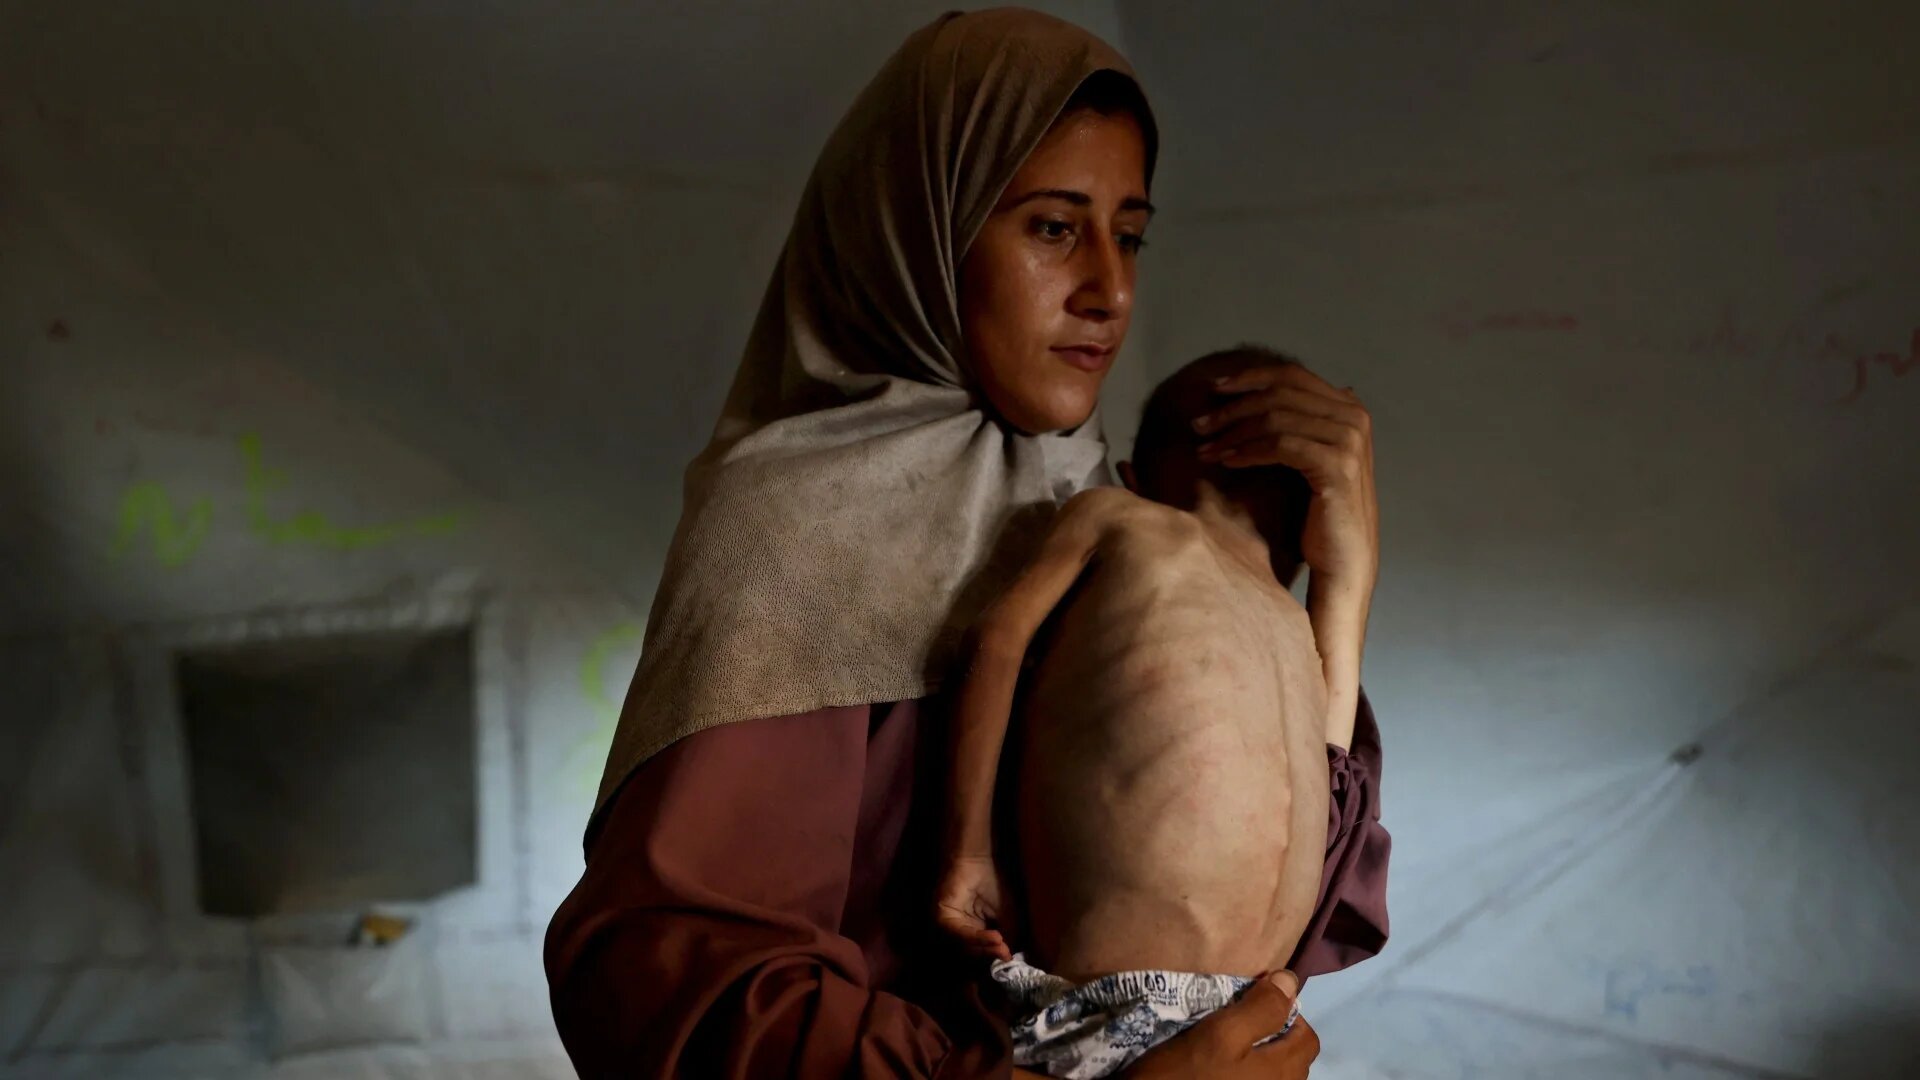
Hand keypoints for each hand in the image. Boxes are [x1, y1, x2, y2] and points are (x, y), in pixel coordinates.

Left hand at [934, 855, 1012, 960]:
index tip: (1011, 959)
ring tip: (1003, 948)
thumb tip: (1010, 958)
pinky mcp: (943, 918)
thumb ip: (1009, 935)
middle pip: (974, 953)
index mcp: (977, 932)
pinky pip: (959, 934)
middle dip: (992, 956)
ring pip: (966, 947)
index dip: (997, 957)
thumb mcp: (1008, 914)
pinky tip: (995, 937)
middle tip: (1007, 955)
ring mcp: (951, 927)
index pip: (984, 952)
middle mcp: (962, 932)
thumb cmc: (994, 884)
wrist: (979, 861)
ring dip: (986, 949)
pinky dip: (977, 938)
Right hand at [1120, 971, 1318, 1077]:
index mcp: (1283, 1073)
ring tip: (1226, 1046)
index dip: (1285, 1012)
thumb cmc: (1185, 1075)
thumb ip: (1261, 1009)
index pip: (1307, 1036)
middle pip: (1292, 1057)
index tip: (1251, 1002)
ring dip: (1257, 1055)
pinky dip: (1243, 1072)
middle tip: (1235, 1021)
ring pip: (1272, 1073)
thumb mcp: (1220, 1034)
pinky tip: (1218, 1071)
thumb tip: (1290, 980)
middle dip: (1273, 1034)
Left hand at [1193, 358, 1378, 590]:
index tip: (1214, 388)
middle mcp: (1354, 418)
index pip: (1292, 376)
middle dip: (1233, 407)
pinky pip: (1280, 445)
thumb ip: (1299, 424)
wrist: (1344, 560)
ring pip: (1276, 418)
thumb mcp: (1310, 458)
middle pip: (1280, 394)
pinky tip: (1226, 460)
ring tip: (1205, 448)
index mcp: (1349, 409)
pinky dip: (1247, 450)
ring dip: (1233, 432)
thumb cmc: (1320, 514)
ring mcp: (1348, 440)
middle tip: (1199, 424)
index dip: (1250, 377)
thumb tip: (1268, 391)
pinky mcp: (1336, 464)